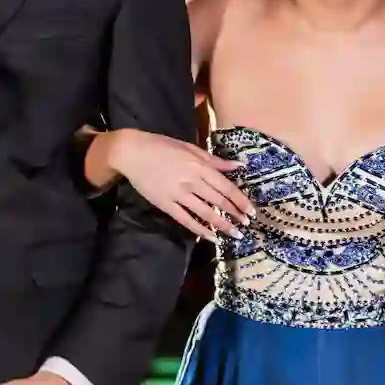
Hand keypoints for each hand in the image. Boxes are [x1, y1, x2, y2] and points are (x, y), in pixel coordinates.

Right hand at [109, 128, 253, 241]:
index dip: (240, 200)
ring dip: (222, 224)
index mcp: (200, 166)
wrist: (133, 152)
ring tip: (234, 234)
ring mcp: (178, 194)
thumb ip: (215, 160)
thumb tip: (238, 165)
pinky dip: (198, 229)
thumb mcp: (192, 148)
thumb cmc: (163, 146)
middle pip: (219, 201)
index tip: (251, 211)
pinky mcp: (165, 204)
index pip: (226, 187)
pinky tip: (210, 237)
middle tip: (246, 225)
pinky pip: (185, 219)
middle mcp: (192, 181)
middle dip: (235, 214)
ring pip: (205, 212)